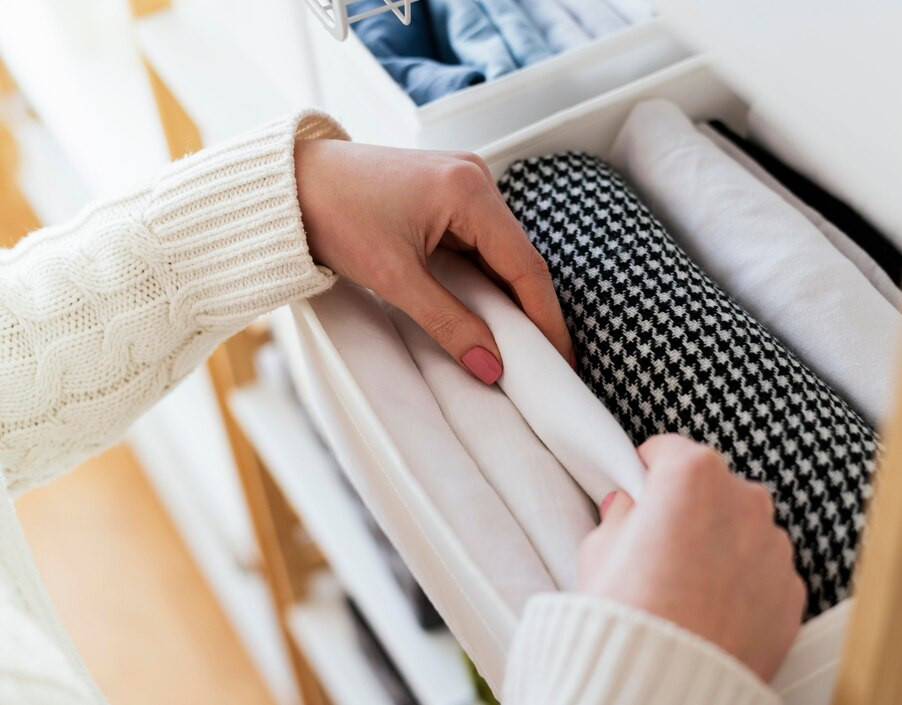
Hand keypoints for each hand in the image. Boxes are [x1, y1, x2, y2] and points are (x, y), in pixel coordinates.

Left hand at [295, 139, 572, 382]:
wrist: (288, 182)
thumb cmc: (333, 214)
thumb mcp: (394, 277)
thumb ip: (448, 322)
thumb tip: (489, 365)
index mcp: (469, 190)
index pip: (526, 266)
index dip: (547, 319)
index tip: (562, 362)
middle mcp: (475, 177)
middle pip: (520, 257)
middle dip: (532, 311)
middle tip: (546, 362)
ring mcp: (462, 182)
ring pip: (501, 251)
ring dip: (508, 296)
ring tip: (519, 344)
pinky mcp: (446, 192)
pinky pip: (479, 242)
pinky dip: (485, 278)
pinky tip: (487, 310)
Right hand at [578, 434, 804, 680]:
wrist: (664, 678)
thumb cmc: (627, 608)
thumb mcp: (599, 549)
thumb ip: (619, 517)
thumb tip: (626, 510)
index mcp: (693, 474)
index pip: (667, 450)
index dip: (646, 472)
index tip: (638, 492)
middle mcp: (744, 499)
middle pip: (712, 488)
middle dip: (689, 508)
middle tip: (660, 546)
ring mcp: (774, 545)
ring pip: (743, 530)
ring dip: (721, 544)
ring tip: (688, 584)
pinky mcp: (791, 589)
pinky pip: (764, 573)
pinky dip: (744, 583)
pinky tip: (713, 609)